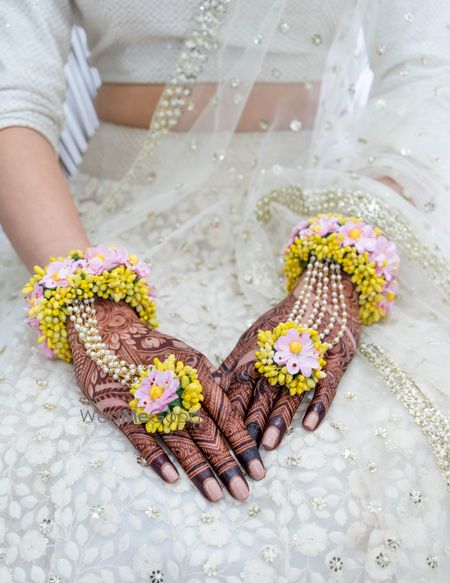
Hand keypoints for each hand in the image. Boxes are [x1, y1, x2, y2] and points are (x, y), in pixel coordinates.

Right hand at [67, 299, 265, 501]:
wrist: (107, 331)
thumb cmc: (153, 346)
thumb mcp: (187, 355)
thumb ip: (209, 381)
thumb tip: (230, 406)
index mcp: (196, 374)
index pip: (225, 414)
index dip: (242, 443)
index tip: (258, 469)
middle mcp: (176, 389)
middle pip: (206, 432)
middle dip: (227, 464)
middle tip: (243, 493)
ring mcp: (149, 401)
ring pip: (178, 440)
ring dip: (198, 469)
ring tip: (216, 495)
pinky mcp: (123, 410)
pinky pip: (142, 439)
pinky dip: (157, 458)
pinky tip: (172, 479)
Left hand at [215, 272, 360, 449]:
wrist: (324, 290)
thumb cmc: (285, 318)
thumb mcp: (255, 335)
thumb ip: (235, 362)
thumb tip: (212, 385)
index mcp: (258, 353)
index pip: (239, 386)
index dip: (229, 412)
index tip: (219, 437)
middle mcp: (280, 357)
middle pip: (261, 393)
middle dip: (251, 423)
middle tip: (242, 451)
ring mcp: (308, 358)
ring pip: (289, 392)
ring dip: (279, 419)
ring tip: (270, 445)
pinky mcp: (334, 359)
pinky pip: (325, 385)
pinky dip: (318, 404)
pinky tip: (310, 425)